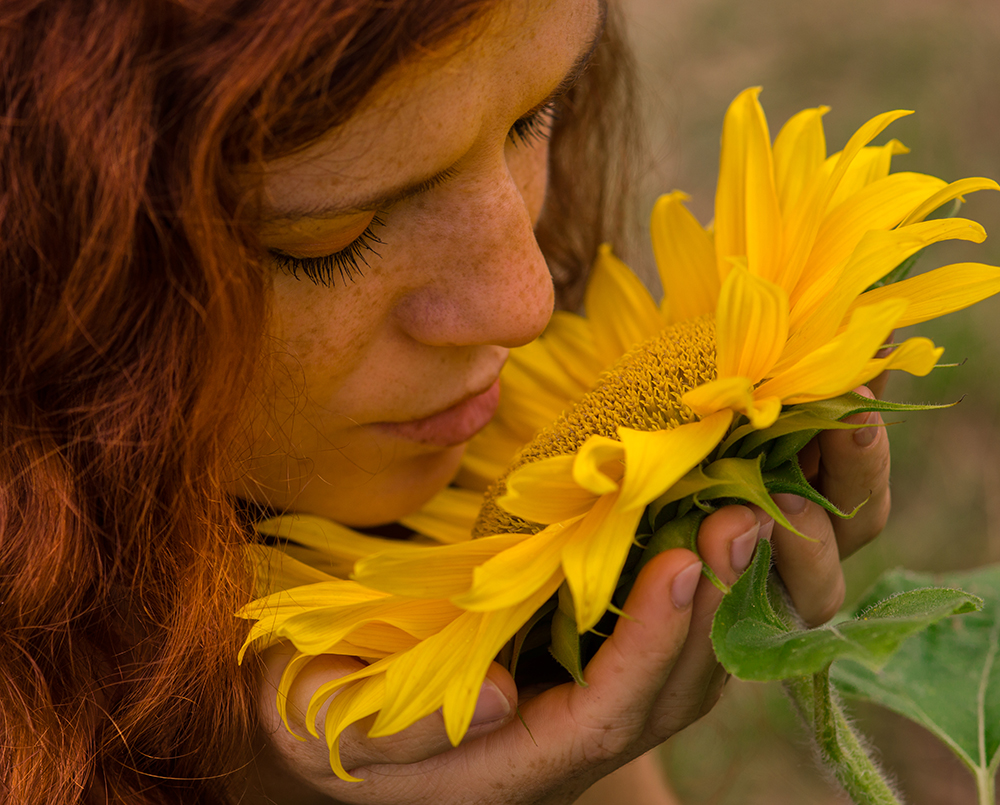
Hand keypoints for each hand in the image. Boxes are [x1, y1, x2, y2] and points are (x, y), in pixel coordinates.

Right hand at [244, 384, 889, 803]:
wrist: (325, 692)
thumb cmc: (309, 696)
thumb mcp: (313, 717)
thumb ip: (395, 731)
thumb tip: (496, 699)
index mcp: (505, 763)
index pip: (602, 717)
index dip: (646, 646)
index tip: (681, 565)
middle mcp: (563, 740)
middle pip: (667, 696)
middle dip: (712, 611)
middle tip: (747, 518)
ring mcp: (584, 697)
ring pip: (682, 666)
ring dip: (724, 592)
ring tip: (751, 507)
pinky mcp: (587, 652)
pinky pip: (667, 627)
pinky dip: (702, 577)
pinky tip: (716, 509)